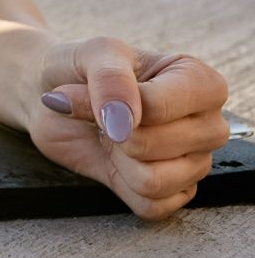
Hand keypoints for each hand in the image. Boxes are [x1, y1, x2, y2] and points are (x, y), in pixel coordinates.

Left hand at [29, 36, 230, 220]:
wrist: (51, 92)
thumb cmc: (80, 66)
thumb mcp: (93, 52)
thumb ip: (110, 77)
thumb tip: (123, 122)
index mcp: (199, 81)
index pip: (163, 108)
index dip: (123, 104)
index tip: (99, 90)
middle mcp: (208, 124)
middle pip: (161, 146)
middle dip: (116, 132)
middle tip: (103, 113)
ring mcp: (195, 162)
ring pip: (156, 181)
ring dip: (118, 158)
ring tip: (111, 134)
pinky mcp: (175, 193)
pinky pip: (150, 205)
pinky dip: (120, 183)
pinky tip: (116, 158)